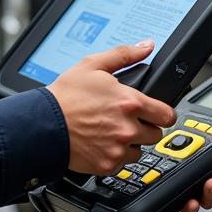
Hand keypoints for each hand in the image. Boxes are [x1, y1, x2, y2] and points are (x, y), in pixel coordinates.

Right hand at [48, 40, 176, 175]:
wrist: (43, 125)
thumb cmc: (65, 96)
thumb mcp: (92, 65)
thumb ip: (124, 55)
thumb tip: (146, 47)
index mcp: (130, 102)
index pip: (167, 115)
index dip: (162, 113)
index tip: (156, 113)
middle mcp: (128, 128)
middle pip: (156, 134)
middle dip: (145, 127)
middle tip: (127, 121)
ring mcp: (118, 149)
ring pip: (140, 151)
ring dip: (131, 144)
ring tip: (111, 133)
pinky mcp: (107, 165)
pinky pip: (122, 164)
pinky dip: (114, 156)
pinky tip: (101, 144)